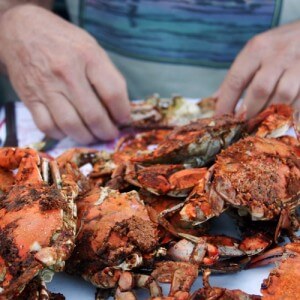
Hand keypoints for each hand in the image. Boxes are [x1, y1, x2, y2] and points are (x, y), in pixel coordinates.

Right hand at [0, 5, 129, 143]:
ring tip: (94, 136)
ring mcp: (46, 87)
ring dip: (87, 138)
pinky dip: (62, 135)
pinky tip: (69, 131)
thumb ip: (108, 76)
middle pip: (93, 115)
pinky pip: (47, 127)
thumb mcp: (92, 48)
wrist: (23, 31)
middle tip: (111, 134)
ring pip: (71, 125)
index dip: (122, 113)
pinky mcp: (29, 99)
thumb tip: (120, 109)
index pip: (113, 93)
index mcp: (88, 57)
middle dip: (107, 131)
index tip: (124, 120)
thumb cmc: (64, 41)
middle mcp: (66, 73)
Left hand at [216, 21, 299, 117]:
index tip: (220, 120)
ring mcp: (299, 64)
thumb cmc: (281, 44)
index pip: (236, 80)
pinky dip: (291, 114)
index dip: (226, 104)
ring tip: (261, 125)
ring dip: (270, 115)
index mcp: (257, 48)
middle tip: (242, 126)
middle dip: (249, 112)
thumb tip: (215, 100)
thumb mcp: (257, 51)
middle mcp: (278, 54)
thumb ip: (238, 76)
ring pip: (283, 97)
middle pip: (259, 90)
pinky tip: (283, 120)